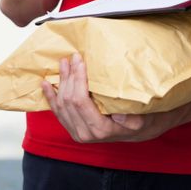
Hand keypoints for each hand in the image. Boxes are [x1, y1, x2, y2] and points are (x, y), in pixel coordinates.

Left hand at [42, 54, 190, 142]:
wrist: (143, 129)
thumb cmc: (144, 119)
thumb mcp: (144, 117)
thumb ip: (132, 118)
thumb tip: (119, 113)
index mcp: (99, 130)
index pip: (80, 100)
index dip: (77, 78)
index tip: (79, 59)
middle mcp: (85, 133)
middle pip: (68, 99)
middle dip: (68, 76)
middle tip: (72, 57)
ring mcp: (77, 131)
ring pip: (60, 104)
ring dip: (60, 82)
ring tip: (62, 64)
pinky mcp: (73, 127)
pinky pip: (57, 111)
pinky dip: (50, 97)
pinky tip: (45, 84)